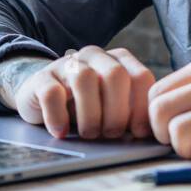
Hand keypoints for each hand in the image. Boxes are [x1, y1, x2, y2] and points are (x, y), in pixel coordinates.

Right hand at [0, 47, 155, 139]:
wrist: (42, 95)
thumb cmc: (86, 106)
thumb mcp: (112, 106)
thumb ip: (131, 113)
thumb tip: (149, 135)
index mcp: (118, 60)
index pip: (140, 77)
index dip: (142, 108)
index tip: (137, 133)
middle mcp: (94, 56)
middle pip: (115, 75)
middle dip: (117, 112)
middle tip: (111, 134)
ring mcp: (67, 64)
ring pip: (85, 80)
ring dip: (91, 115)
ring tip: (89, 134)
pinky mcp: (42, 77)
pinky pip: (52, 94)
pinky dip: (59, 117)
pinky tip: (62, 133)